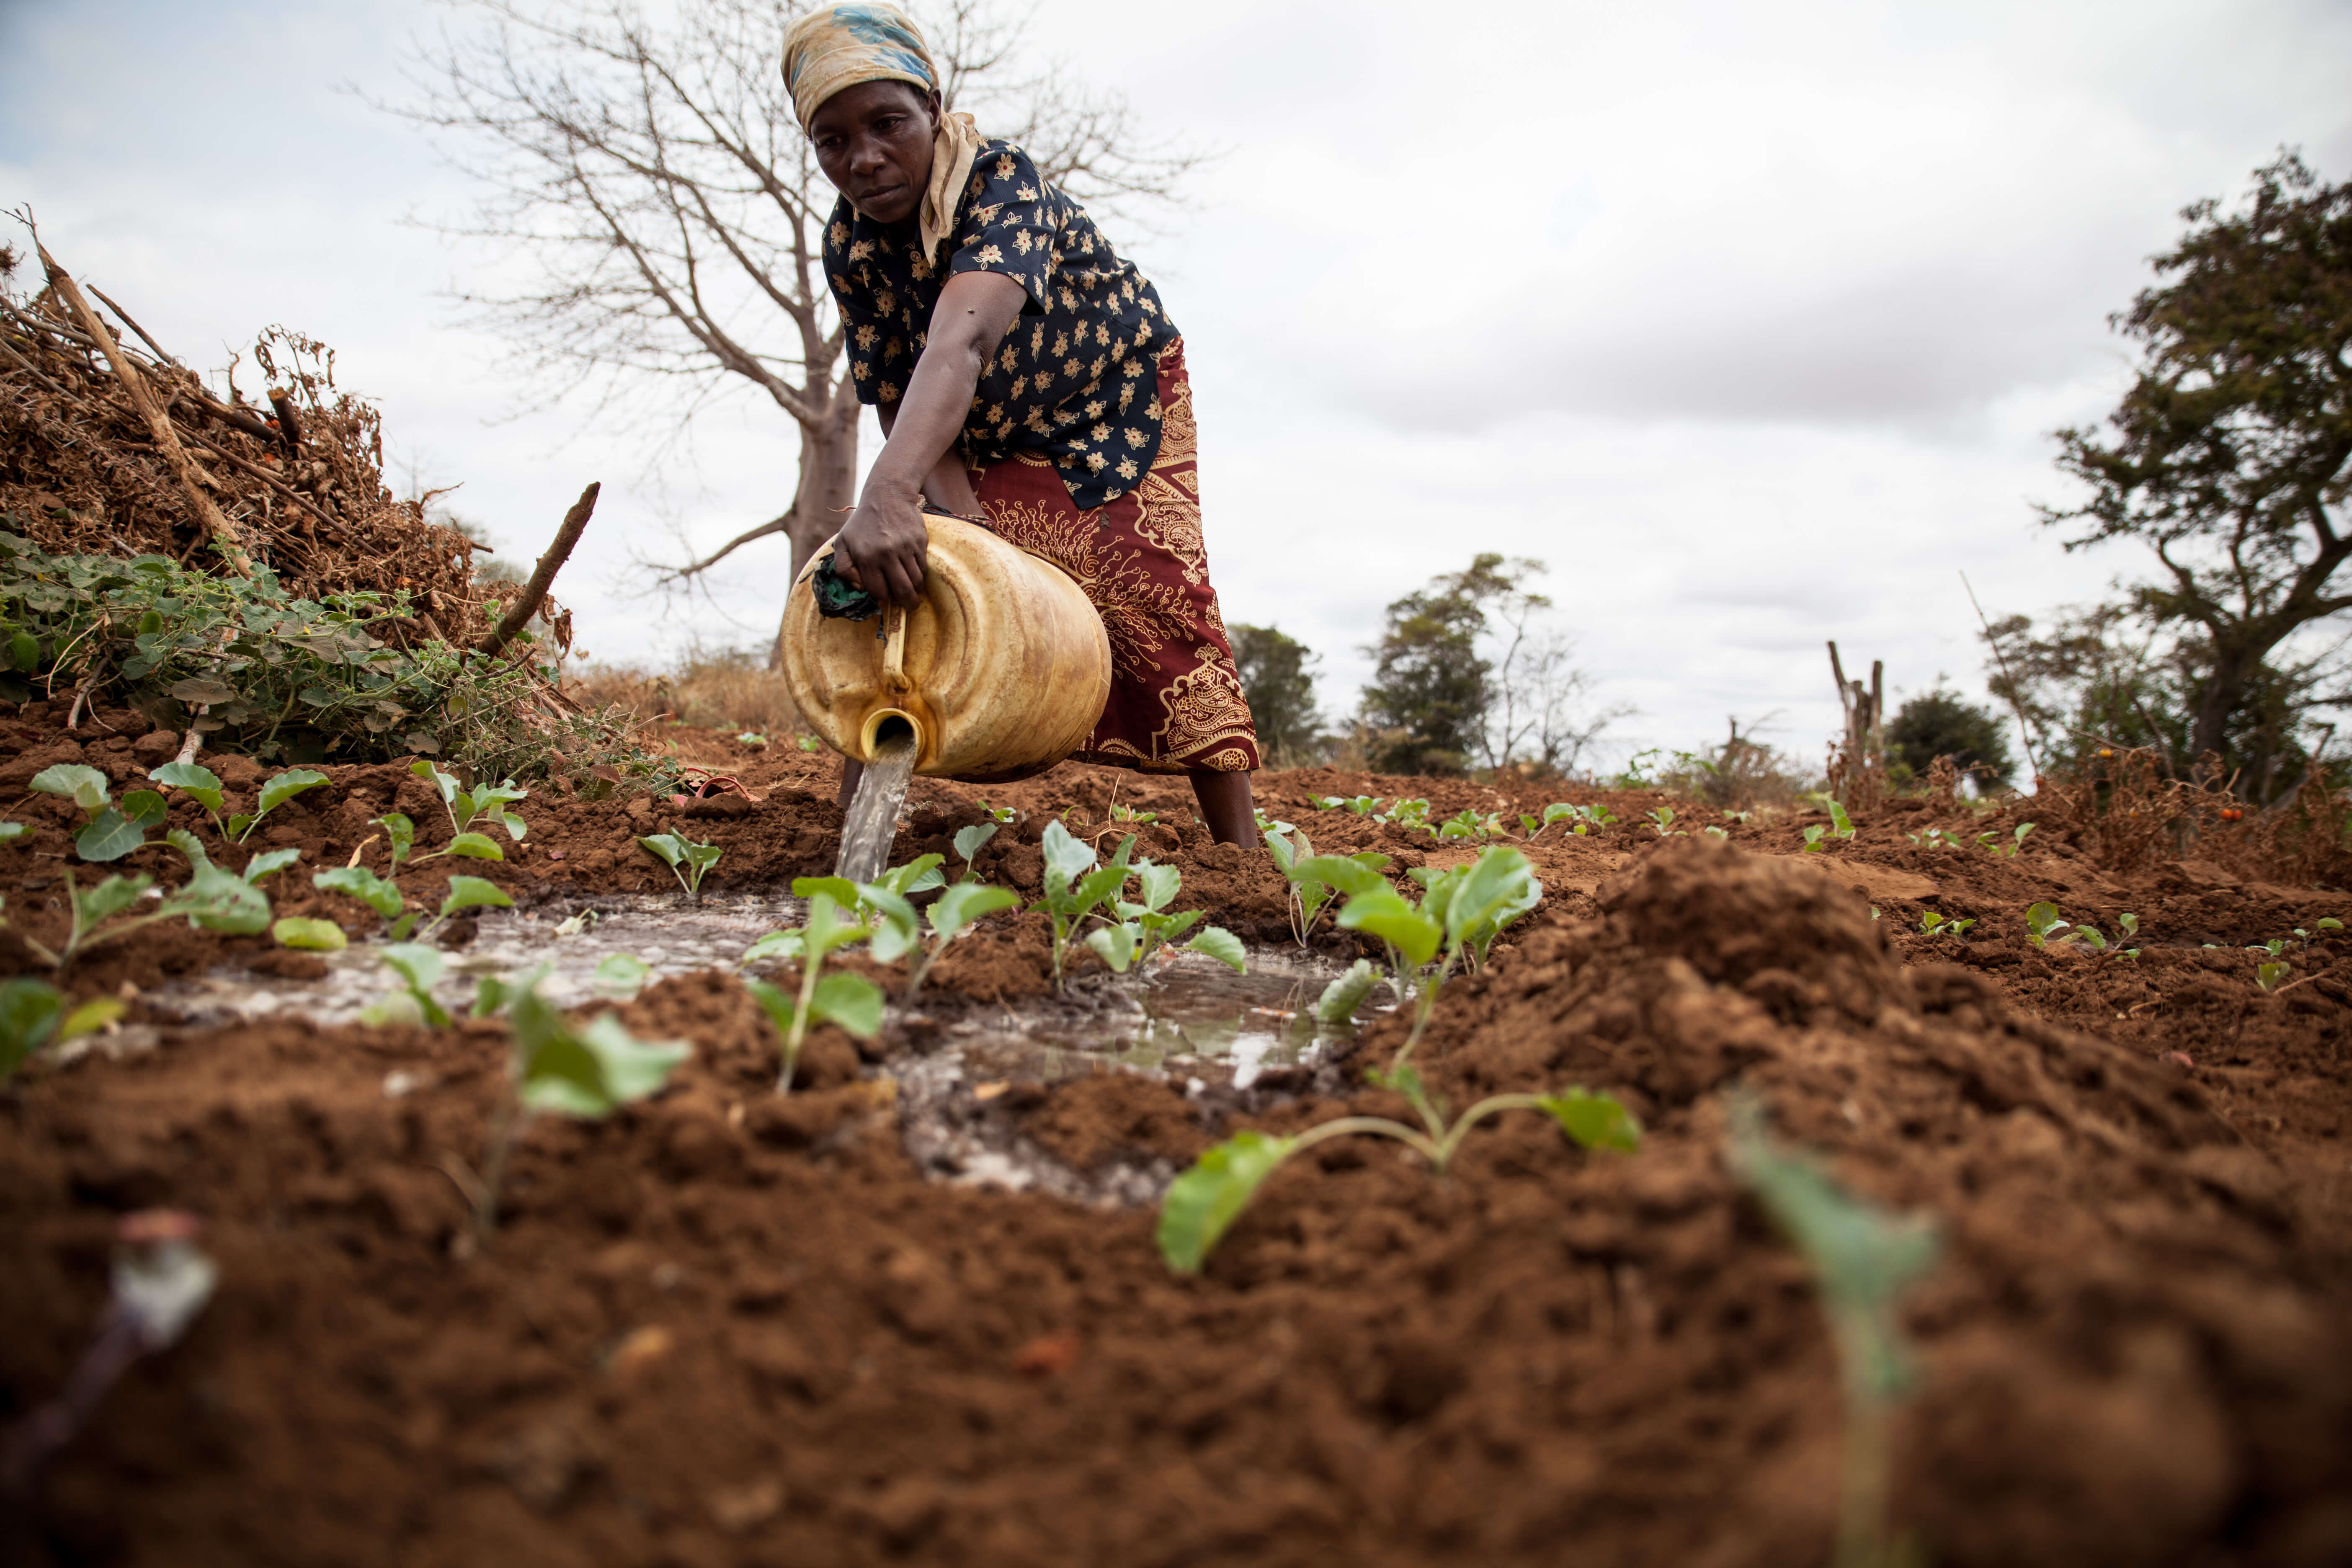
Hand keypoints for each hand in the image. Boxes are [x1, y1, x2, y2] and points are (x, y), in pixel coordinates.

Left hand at [835, 478, 928, 606]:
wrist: (887, 495)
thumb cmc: (862, 522)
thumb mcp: (842, 542)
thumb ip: (843, 568)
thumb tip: (859, 588)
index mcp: (866, 557)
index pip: (878, 591)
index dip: (881, 596)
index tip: (884, 594)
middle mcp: (886, 554)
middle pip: (902, 590)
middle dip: (907, 604)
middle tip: (909, 606)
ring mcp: (905, 548)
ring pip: (916, 581)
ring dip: (915, 590)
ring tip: (913, 592)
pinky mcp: (919, 542)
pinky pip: (923, 567)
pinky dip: (920, 574)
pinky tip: (915, 572)